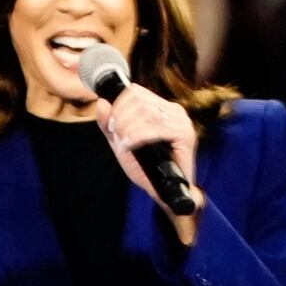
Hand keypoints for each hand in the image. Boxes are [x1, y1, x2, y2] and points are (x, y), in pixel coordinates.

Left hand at [97, 85, 205, 236]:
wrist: (165, 192)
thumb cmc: (147, 168)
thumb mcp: (121, 143)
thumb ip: (108, 125)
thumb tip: (101, 102)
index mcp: (162, 108)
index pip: (136, 92)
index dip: (119, 105)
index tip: (112, 125)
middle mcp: (174, 111)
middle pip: (139, 101)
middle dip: (122, 118)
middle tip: (117, 135)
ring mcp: (182, 122)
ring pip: (147, 112)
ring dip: (129, 127)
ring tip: (124, 143)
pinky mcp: (185, 135)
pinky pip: (155, 129)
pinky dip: (138, 136)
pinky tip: (130, 145)